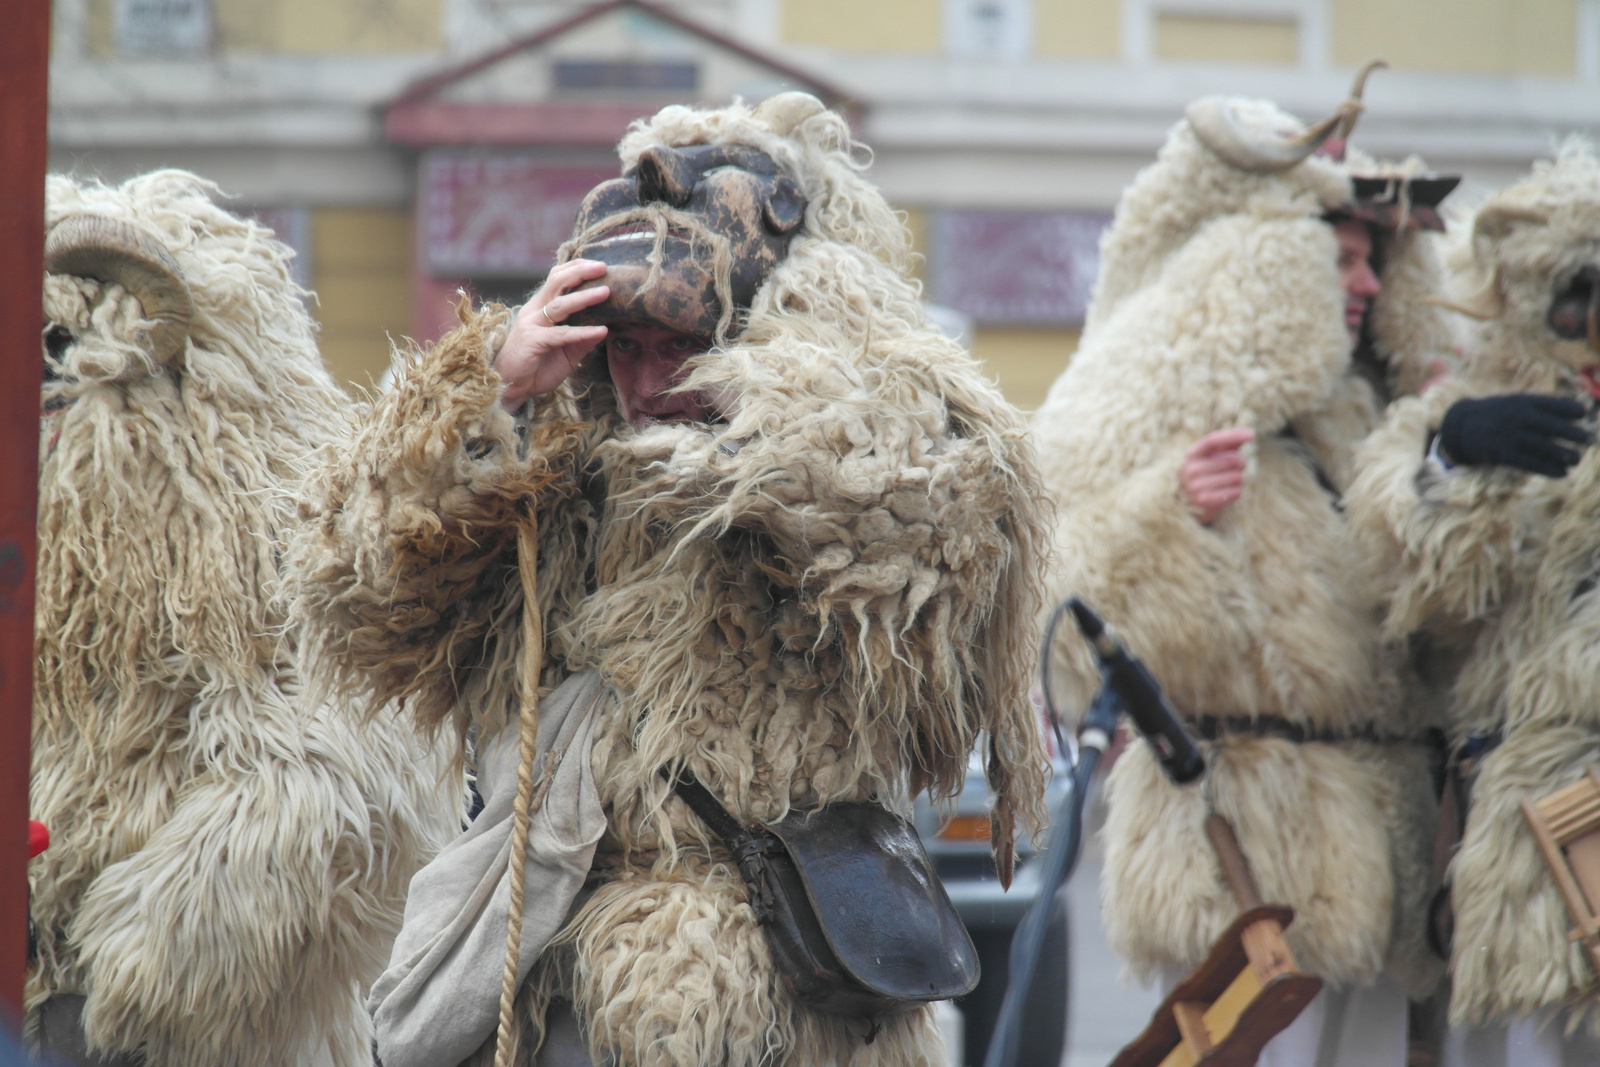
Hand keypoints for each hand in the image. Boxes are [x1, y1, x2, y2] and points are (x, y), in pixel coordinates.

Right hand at [493, 260, 610, 409]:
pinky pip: (561, 334)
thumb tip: (605, 329)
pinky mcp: (532, 341)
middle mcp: (534, 311)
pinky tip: (601, 331)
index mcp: (540, 308)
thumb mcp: (565, 352)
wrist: (509, 387)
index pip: (556, 279)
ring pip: (559, 305)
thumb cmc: (536, 367)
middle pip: (557, 282)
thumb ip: (582, 340)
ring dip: (584, 297)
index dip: (576, 268)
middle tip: (603, 268)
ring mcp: (532, 324)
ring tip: (606, 292)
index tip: (598, 264)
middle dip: (580, 272)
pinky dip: (583, 332)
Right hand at [1180, 428, 1253, 524]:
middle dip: (1241, 463)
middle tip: (1236, 468)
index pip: (1212, 440)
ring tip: (1228, 482)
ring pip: (1236, 477)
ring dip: (1238, 480)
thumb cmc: (1207, 474)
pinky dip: (1236, 492)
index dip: (1232, 435)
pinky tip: (1227, 492)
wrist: (1189, 504)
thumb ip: (1228, 444)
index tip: (1251, 435)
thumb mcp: (1213, 457)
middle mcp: (1191, 469)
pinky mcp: (1204, 501)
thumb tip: (1249, 433)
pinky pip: (1235, 492)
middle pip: (1231, 459)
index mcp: (1192, 454)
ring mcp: (1195, 486)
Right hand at [1437, 393, 1592, 478]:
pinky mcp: (1502, 453)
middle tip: (1589, 440)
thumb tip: (1580, 411)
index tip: (1581, 415)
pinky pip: (1528, 462)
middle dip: (1572, 433)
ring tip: (1576, 460)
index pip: (1552, 404)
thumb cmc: (1500, 413)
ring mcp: (1509, 435)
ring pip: (1541, 446)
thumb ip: (1547, 406)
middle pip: (1550, 426)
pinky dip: (1547, 469)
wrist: (1462, 426)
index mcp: (1524, 401)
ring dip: (1561, 454)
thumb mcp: (1519, 402)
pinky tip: (1561, 473)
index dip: (1569, 410)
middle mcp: (1517, 417)